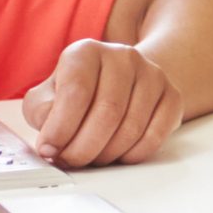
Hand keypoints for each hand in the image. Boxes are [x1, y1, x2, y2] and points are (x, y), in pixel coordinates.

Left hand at [24, 39, 184, 166]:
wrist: (117, 81)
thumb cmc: (77, 93)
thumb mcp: (46, 96)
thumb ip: (41, 112)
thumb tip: (50, 141)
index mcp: (87, 52)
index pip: (76, 92)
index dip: (60, 128)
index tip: (49, 149)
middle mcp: (123, 57)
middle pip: (107, 113)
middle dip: (83, 148)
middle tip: (70, 160)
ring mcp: (152, 74)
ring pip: (131, 127)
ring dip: (106, 154)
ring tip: (91, 157)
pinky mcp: (171, 95)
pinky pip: (156, 134)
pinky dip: (133, 154)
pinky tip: (118, 154)